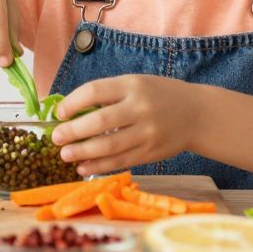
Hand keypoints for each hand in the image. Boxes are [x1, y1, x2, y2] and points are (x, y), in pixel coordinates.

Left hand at [49, 75, 205, 176]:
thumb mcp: (135, 84)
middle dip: (73, 132)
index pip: (94, 92)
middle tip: (56, 138)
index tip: (59, 113)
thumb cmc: (158, 96)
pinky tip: (83, 167)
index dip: (72, 103)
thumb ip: (108, 95)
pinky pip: (120, 161)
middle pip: (99, 122)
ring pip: (108, 146)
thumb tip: (70, 112)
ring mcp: (146, 133)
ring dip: (82, 152)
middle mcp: (139, 108)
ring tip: (65, 155)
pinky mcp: (150, 153)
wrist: (197, 114)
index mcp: (132, 85)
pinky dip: (99, 166)